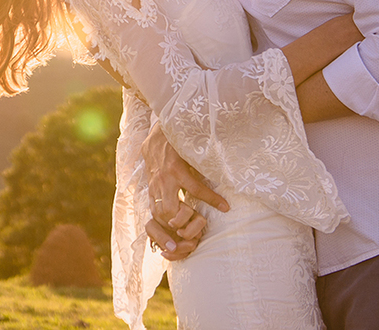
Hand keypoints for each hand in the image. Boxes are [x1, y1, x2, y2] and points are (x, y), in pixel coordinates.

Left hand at [141, 124, 228, 260]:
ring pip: (172, 210)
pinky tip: (224, 206)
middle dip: (177, 232)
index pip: (154, 222)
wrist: (160, 131)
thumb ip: (164, 194)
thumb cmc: (162, 156)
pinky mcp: (177, 169)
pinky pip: (196, 189)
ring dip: (188, 220)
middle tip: (195, 238)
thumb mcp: (158, 177)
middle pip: (162, 219)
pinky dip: (210, 199)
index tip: (178, 248)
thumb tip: (178, 213)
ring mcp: (166, 179)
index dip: (165, 237)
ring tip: (203, 224)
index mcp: (153, 192)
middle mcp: (157, 188)